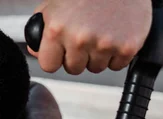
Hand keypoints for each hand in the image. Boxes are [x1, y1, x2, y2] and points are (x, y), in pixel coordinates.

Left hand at [28, 0, 151, 74]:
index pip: (48, 65)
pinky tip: (115, 35)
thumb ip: (41, 30)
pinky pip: (117, 65)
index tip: (61, 52)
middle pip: (73, 69)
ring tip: (101, 33)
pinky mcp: (126, 47)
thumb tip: (35, 52)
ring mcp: (104, 44)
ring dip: (97, 56)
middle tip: (85, 38)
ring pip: (96, 68)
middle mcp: (79, 39)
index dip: (55, 58)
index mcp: (57, 29)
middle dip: (78, 57)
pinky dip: (116, 54)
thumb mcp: (54, 5)